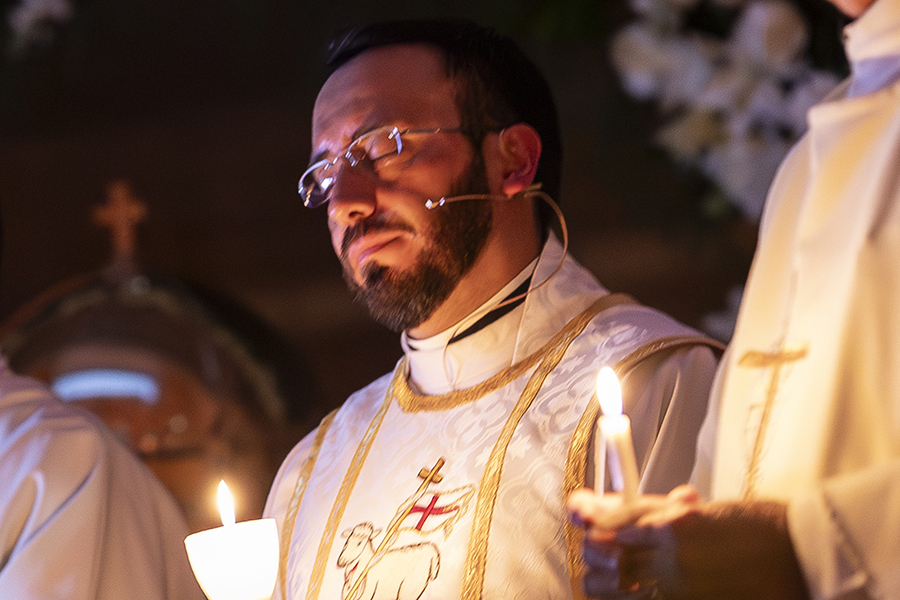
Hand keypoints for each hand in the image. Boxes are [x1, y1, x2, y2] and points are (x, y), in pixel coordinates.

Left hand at [567, 486, 810, 599]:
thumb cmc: (752, 526)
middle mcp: (673, 565)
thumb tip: (592, 506)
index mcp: (673, 528)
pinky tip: (641, 592)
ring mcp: (682, 595)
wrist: (803, 560)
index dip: (587, 517)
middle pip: (601, 562)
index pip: (605, 525)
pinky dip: (634, 598)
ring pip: (613, 594)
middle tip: (598, 546)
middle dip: (592, 551)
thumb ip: (642, 509)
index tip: (579, 511)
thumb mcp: (693, 510)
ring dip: (606, 582)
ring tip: (618, 576)